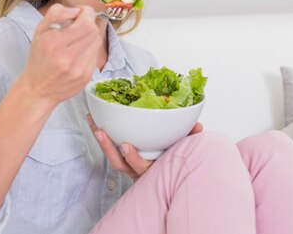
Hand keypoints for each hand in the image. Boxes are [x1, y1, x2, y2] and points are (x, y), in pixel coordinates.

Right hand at [17, 4, 101, 105]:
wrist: (38, 89)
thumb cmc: (39, 57)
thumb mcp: (39, 30)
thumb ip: (56, 13)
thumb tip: (76, 10)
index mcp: (53, 43)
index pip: (85, 21)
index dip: (86, 12)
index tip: (80, 13)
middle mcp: (67, 57)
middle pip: (93, 30)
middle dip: (88, 23)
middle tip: (78, 26)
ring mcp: (78, 69)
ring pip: (97, 41)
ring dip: (90, 36)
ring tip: (77, 40)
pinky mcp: (86, 77)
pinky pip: (95, 55)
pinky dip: (90, 50)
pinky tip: (79, 53)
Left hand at [87, 113, 203, 179]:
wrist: (171, 168)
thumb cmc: (176, 157)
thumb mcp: (184, 148)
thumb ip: (190, 138)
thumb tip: (198, 126)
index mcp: (153, 170)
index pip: (141, 168)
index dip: (133, 159)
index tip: (126, 147)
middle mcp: (139, 171)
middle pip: (120, 164)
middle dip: (109, 148)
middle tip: (101, 132)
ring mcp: (130, 165)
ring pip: (112, 157)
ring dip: (102, 141)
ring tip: (94, 123)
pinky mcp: (123, 158)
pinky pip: (110, 149)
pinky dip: (102, 136)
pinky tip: (95, 120)